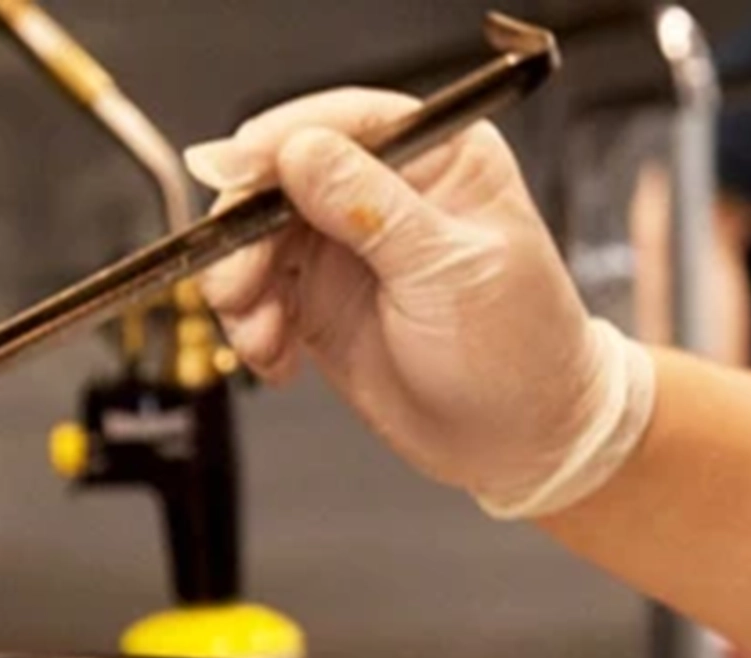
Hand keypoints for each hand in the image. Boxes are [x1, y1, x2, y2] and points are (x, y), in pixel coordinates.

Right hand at [182, 90, 655, 518]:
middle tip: (238, 284)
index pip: (345, 124)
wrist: (514, 440)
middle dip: (246, 232)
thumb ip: (372, 208)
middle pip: (281, 182)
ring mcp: (346, 252)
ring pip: (258, 242)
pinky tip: (277, 359)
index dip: (280, 141)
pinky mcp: (320, 305)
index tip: (235, 172)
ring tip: (261, 335)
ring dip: (241, 288)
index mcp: (436, 160)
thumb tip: (300, 151)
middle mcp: (383, 196)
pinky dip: (253, 329)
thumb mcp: (449, 271)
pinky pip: (260, 300)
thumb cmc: (515, 350)